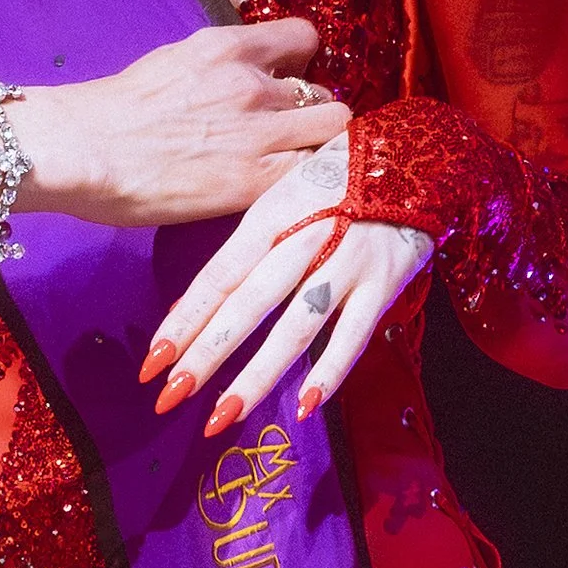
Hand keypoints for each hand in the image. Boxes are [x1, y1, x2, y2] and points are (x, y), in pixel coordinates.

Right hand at [20, 22, 349, 230]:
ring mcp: (257, 132)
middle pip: (325, 92)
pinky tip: (287, 189)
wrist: (79, 149)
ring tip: (294, 164)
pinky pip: (313, 173)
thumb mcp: (172, 63)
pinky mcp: (252, 182)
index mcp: (227, 47)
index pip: (304, 38)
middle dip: (315, 113)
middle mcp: (251, 83)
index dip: (303, 63)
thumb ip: (217, 66)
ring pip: (332, 131)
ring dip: (319, 147)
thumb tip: (240, 77)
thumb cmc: (110, 111)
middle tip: (293, 135)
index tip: (292, 82)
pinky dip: (309, 180)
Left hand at [137, 136, 431, 433]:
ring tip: (223, 415)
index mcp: (272, 213)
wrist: (415, 152)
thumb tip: (189, 308)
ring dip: (258, 374)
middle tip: (170, 394)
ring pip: (297, 325)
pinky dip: (331, 372)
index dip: (184, 319)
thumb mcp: (281, 200)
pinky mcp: (386, 281)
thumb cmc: (333, 181)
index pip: (219, 275)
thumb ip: (243, 253)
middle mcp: (307, 237)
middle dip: (207, 352)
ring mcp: (349, 260)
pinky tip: (305, 407)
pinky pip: (355, 334)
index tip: (152, 361)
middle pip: (249, 303)